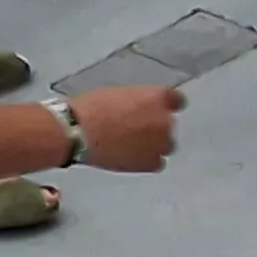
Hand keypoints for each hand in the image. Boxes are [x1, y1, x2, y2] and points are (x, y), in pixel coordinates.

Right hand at [66, 85, 181, 171]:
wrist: (80, 132)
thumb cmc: (92, 108)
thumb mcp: (120, 94)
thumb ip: (137, 102)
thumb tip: (138, 110)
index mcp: (159, 97)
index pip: (177, 101)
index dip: (166, 107)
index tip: (157, 111)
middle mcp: (167, 120)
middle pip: (168, 125)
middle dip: (155, 127)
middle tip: (133, 130)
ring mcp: (162, 143)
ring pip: (165, 145)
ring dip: (153, 145)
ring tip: (129, 146)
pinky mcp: (152, 163)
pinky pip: (157, 163)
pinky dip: (146, 161)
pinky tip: (130, 158)